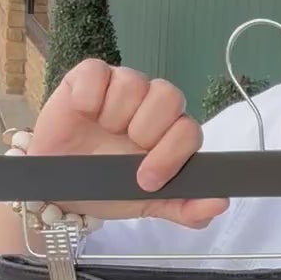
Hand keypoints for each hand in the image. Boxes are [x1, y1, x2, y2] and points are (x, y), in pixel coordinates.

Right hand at [28, 58, 228, 227]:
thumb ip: (185, 208)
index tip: (146, 180)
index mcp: (171, 132)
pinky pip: (96, 71)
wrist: (60, 189)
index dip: (171, 153)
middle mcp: (151, 105)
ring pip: (134, 82)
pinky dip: (90, 94)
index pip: (189, 129)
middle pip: (169, 96)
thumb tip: (219, 203)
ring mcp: (120, 88)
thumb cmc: (108, 188)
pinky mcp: (88, 78)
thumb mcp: (148, 205)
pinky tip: (83, 113)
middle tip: (125, 146)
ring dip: (115, 114)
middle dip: (146, 130)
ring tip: (100, 131)